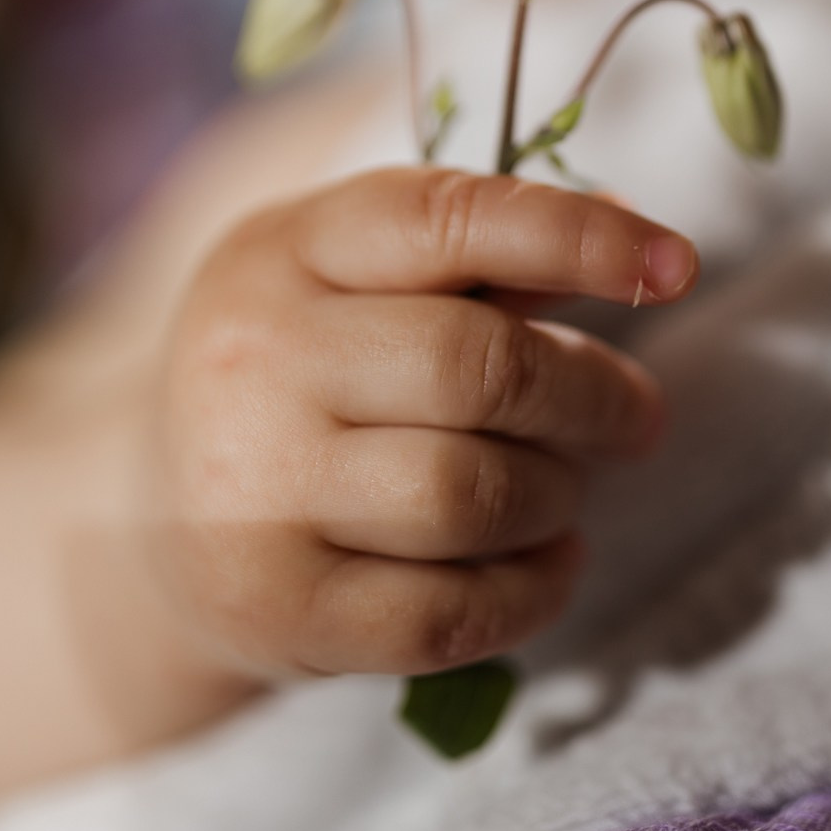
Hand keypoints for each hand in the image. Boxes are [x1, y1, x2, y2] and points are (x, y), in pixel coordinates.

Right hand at [147, 167, 698, 682]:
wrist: (153, 519)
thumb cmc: (303, 375)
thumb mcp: (359, 280)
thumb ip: (488, 253)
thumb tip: (642, 237)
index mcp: (284, 250)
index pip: (448, 219)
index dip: (577, 236)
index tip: (676, 267)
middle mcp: (254, 360)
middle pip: (481, 368)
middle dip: (594, 394)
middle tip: (638, 417)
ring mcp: (253, 494)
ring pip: (476, 494)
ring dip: (559, 494)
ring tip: (562, 488)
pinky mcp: (280, 611)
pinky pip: (453, 611)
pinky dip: (534, 589)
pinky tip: (548, 561)